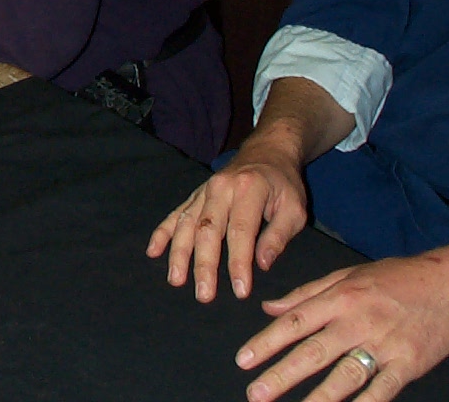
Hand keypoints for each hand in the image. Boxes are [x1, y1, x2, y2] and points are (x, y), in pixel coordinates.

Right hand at [147, 136, 308, 303]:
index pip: (241, 231)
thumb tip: (262, 264)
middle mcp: (222, 188)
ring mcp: (204, 191)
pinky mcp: (195, 195)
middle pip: (208, 229)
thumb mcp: (295, 208)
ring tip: (176, 280)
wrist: (267, 152)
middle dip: (204, 264)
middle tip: (204, 295)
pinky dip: (163, 232)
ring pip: (187, 224)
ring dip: (179, 253)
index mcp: (249, 189)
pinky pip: (176, 213)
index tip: (240, 290)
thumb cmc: (284, 184)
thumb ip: (279, 235)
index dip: (239, 262)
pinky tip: (153, 251)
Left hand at [235, 255, 448, 401]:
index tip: (243, 360)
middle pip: (314, 352)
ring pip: (345, 375)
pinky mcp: (408, 364)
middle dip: (282, 374)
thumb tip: (269, 307)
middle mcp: (358, 321)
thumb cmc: (395, 278)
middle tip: (257, 393)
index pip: (295, 322)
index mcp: (340, 298)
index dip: (267, 342)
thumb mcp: (347, 276)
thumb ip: (306, 294)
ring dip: (317, 398)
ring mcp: (383, 344)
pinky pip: (382, 389)